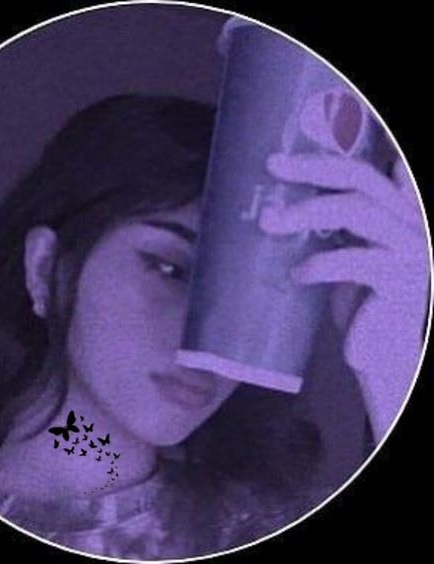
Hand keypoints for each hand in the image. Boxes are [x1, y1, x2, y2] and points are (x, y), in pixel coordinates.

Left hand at [259, 152, 430, 443]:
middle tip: (271, 166)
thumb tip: (277, 204)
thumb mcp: (345, 252)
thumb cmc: (357, 298)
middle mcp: (412, 220)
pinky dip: (317, 264)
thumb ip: (335, 225)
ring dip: (304, 214)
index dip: (345, 144)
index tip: (309, 129)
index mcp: (398, 210)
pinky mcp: (402, 279)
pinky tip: (296, 276)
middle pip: (358, 177)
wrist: (379, 350)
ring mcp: (412, 248)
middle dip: (311, 167)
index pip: (372, 165)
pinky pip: (354, 260)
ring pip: (354, 211)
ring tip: (268, 224)